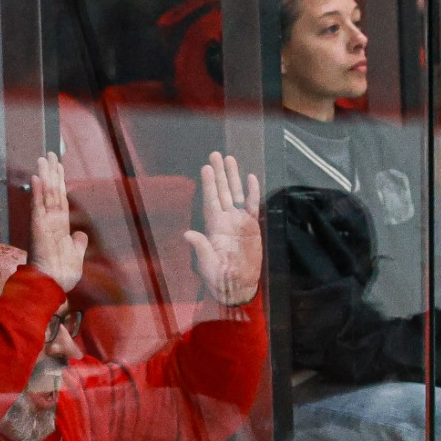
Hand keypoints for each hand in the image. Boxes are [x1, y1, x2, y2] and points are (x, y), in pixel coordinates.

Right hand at [28, 153, 88, 293]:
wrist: (53, 285)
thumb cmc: (62, 274)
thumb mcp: (76, 256)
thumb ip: (78, 244)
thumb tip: (81, 234)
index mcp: (60, 227)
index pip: (61, 200)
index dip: (61, 183)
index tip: (60, 167)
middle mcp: (51, 221)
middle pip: (53, 192)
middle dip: (53, 173)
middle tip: (51, 153)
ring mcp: (44, 223)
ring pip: (46, 195)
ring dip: (45, 176)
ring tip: (43, 158)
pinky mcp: (38, 228)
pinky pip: (38, 206)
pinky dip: (38, 192)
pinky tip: (38, 178)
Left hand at [183, 152, 262, 305]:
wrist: (238, 286)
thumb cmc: (219, 278)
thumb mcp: (208, 265)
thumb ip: (201, 248)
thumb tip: (188, 235)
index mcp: (214, 227)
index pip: (212, 200)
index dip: (209, 184)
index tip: (206, 167)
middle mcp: (226, 220)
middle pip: (223, 192)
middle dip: (219, 173)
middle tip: (216, 154)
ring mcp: (239, 222)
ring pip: (237, 194)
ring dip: (233, 177)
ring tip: (231, 159)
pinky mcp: (252, 228)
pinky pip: (253, 206)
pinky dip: (252, 192)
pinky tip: (250, 178)